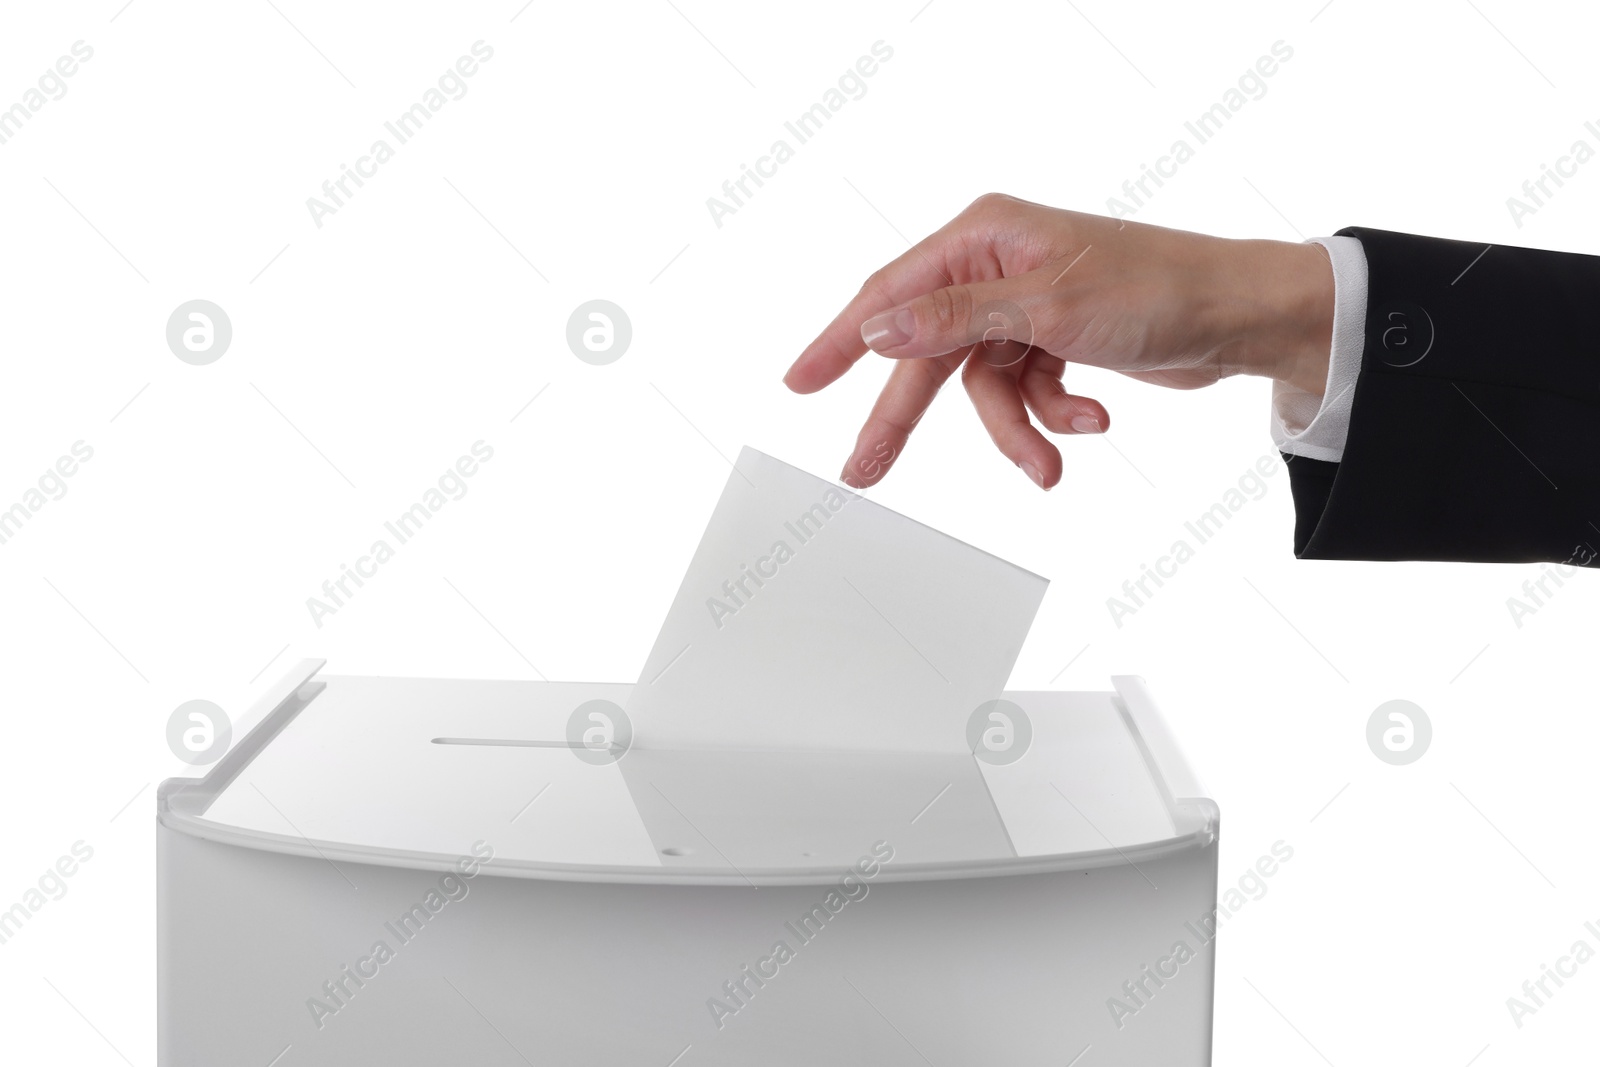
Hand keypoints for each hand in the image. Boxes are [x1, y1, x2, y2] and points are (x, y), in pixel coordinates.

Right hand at [784, 194, 1333, 489]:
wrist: (1240, 319)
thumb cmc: (1159, 288)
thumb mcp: (1045, 307)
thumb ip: (953, 318)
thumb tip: (878, 329)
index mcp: (984, 237)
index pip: (891, 295)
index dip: (841, 340)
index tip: (800, 381)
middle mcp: (996, 267)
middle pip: (928, 353)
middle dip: (909, 416)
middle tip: (867, 469)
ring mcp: (1024, 307)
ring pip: (982, 389)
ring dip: (1016, 429)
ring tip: (1048, 459)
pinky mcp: (1053, 341)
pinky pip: (1024, 395)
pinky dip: (1052, 417)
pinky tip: (1089, 419)